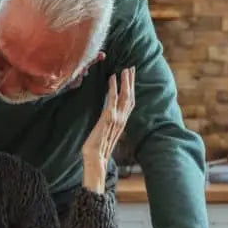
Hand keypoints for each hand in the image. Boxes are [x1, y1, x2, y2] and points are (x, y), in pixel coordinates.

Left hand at [81, 67, 134, 192]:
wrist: (95, 160)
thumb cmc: (97, 149)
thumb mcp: (104, 133)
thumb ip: (107, 124)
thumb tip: (105, 116)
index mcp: (122, 123)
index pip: (130, 102)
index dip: (132, 89)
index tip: (131, 77)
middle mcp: (122, 120)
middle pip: (131, 97)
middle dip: (131, 82)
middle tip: (131, 67)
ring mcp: (116, 119)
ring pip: (125, 96)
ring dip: (125, 82)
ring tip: (125, 69)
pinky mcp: (108, 119)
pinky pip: (112, 100)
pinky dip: (113, 88)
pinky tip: (112, 78)